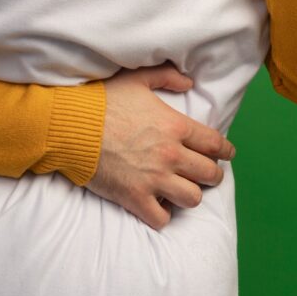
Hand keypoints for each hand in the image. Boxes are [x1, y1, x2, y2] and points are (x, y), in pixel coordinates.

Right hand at [84, 62, 235, 230]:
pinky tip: (158, 205)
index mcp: (175, 126)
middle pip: (210, 174)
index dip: (225, 151)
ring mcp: (154, 179)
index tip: (226, 155)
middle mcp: (171, 155)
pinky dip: (163, 214)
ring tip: (182, 190)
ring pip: (193, 198)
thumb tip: (189, 83)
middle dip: (212, 175)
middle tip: (205, 174)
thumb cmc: (101, 100)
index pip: (215, 144)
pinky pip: (162, 218)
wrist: (70, 125)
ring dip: (189, 195)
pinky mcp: (135, 197)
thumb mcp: (136, 79)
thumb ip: (166, 77)